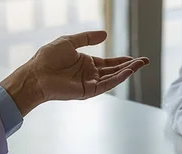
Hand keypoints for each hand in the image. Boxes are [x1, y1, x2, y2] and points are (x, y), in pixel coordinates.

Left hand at [0, 30, 148, 116]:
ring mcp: (90, 83)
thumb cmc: (48, 58)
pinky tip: (127, 72)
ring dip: (127, 72)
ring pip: (113, 78)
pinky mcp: (87, 91)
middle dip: (130, 66)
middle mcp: (90, 74)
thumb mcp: (69, 41)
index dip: (123, 60)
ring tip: (140, 65)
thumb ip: (87, 38)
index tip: (136, 58)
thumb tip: (105, 34)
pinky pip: (106, 85)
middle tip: (145, 62)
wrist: (36, 74)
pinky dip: (117, 79)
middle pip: (115, 70)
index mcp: (86, 63)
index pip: (109, 63)